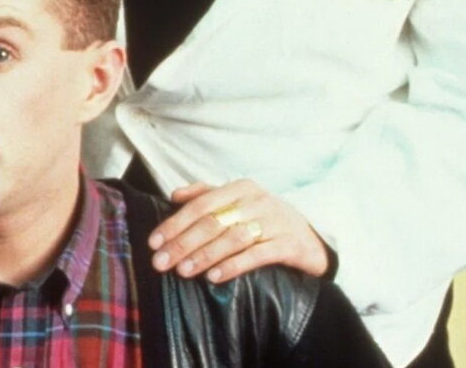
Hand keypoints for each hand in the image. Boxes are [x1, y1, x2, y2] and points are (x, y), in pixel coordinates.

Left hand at [147, 179, 327, 284]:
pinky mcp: (289, 244)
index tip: (153, 242)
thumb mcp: (238, 202)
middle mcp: (256, 201)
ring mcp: (274, 221)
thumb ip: (206, 194)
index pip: (200, 205)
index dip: (175, 223)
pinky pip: (257, 255)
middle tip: (161, 263)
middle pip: (212, 222)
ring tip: (183, 271)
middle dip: (182, 243)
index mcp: (239, 188)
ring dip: (204, 256)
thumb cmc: (265, 220)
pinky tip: (215, 277)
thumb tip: (174, 195)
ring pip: (231, 238)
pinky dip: (234, 265)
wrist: (312, 239)